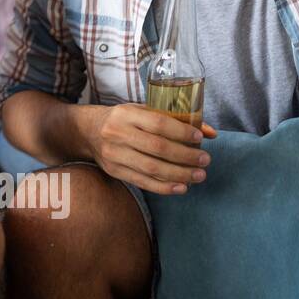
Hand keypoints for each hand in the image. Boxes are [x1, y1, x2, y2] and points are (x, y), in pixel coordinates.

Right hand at [84, 103, 218, 195]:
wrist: (88, 131)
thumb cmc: (124, 120)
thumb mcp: (143, 111)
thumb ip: (175, 119)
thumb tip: (210, 132)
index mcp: (126, 114)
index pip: (158, 123)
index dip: (181, 132)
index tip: (199, 139)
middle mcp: (117, 133)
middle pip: (157, 147)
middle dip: (186, 156)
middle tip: (205, 160)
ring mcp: (114, 154)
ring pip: (152, 168)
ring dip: (180, 174)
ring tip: (199, 175)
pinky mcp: (114, 171)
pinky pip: (143, 182)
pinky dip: (165, 187)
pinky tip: (182, 187)